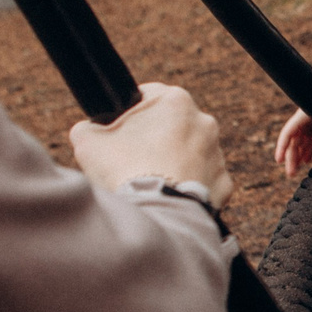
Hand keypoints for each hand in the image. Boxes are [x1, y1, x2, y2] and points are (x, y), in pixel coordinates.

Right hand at [69, 82, 232, 205]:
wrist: (155, 215)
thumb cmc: (122, 171)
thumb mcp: (88, 141)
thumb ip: (88, 128)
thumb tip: (88, 130)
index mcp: (175, 101)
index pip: (148, 95)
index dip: (129, 113)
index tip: (120, 131)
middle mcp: (203, 122)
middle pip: (172, 125)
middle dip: (154, 139)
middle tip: (132, 160)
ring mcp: (217, 154)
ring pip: (190, 153)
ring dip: (173, 163)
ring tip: (150, 182)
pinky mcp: (223, 183)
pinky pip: (202, 181)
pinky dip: (187, 188)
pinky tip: (168, 196)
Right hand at [275, 80, 311, 179]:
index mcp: (304, 115)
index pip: (288, 132)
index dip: (282, 146)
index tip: (279, 160)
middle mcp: (303, 120)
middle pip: (294, 141)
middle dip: (291, 158)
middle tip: (290, 173)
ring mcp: (309, 124)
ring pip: (300, 143)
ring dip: (297, 156)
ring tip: (295, 171)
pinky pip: (309, 141)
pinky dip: (307, 150)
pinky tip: (307, 161)